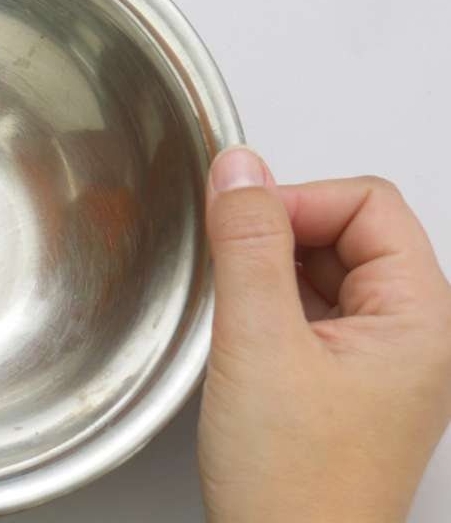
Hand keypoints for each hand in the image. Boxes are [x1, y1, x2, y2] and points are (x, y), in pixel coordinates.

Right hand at [199, 147, 450, 522]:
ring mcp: (383, 362)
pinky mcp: (347, 384)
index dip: (298, 200)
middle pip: (350, 229)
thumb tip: (241, 169)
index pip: (368, 203)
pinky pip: (310, 310)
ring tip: (237, 317)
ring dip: (271, 271)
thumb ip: (249, 244)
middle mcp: (415, 336)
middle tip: (233, 270)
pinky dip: (269, 307)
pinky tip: (242, 340)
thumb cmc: (296, 487)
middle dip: (282, 234)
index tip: (241, 227)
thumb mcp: (258, 344)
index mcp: (422, 320)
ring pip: (325, 268)